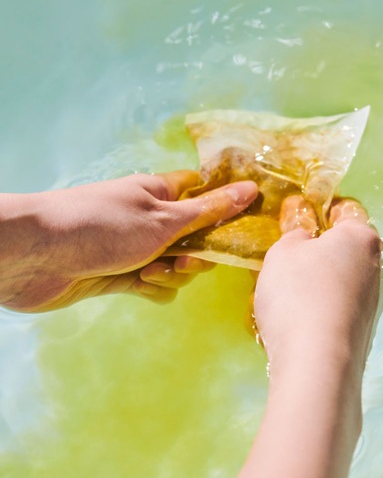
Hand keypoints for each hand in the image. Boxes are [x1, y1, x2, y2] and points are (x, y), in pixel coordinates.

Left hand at [0, 171, 257, 311]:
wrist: (37, 258)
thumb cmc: (102, 226)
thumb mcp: (164, 219)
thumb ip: (210, 211)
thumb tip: (251, 189)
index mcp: (163, 194)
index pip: (206, 196)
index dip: (225, 210)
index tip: (238, 229)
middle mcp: (153, 220)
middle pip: (197, 239)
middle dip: (195, 256)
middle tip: (181, 261)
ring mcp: (139, 248)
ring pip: (178, 267)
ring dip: (171, 275)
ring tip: (147, 273)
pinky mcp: (124, 274)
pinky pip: (156, 285)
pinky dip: (153, 288)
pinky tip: (138, 286)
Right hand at [255, 196, 381, 373]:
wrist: (317, 362)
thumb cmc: (298, 293)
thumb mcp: (283, 253)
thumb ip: (294, 235)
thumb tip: (306, 236)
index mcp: (360, 238)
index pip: (346, 211)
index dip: (322, 211)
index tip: (301, 219)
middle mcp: (375, 267)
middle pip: (345, 249)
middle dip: (320, 250)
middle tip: (289, 258)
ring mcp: (371, 302)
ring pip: (342, 279)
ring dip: (320, 280)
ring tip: (288, 292)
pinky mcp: (362, 330)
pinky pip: (338, 306)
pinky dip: (321, 305)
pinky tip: (299, 317)